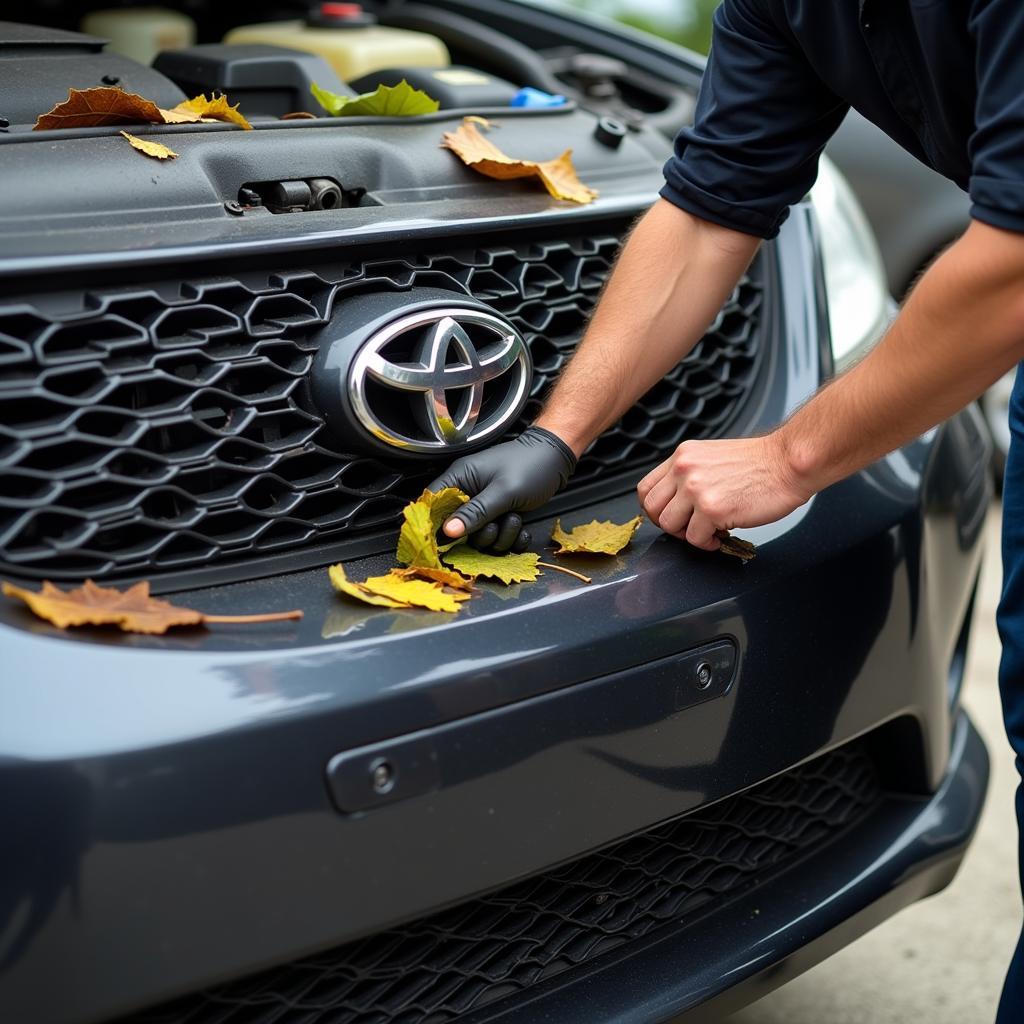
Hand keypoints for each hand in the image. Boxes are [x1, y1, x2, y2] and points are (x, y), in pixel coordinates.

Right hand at [427, 427, 576, 551]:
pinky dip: (511, 539)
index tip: (445, 541)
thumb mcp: (503, 491)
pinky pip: (498, 538)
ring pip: (480, 537)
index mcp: (461, 478)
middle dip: (481, 534)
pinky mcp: (500, 516)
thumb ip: (475, 512)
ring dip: (500, 536)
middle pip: (458, 529)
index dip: (434, 524)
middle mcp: (469, 493)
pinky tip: (521, 530)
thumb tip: (448, 531)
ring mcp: (485, 506)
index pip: (432, 503)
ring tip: (514, 518)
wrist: (557, 459)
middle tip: (497, 524)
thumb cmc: (531, 465)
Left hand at [637, 434, 811, 549]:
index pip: (647, 488)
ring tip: (709, 530)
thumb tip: (677, 502)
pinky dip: (708, 543)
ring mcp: (696, 489)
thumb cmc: (762, 463)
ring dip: (689, 534)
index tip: (671, 516)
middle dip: (670, 525)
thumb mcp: (713, 458)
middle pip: (652, 509)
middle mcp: (684, 469)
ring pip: (670, 526)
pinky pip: (695, 539)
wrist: (790, 462)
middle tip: (690, 527)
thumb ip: (691, 475)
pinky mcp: (712, 509)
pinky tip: (722, 534)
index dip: (656, 509)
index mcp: (684, 456)